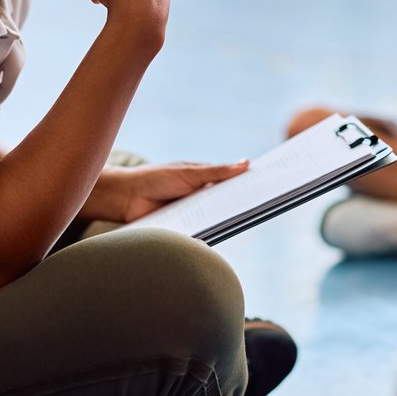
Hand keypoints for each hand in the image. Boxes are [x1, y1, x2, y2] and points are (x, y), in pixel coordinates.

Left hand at [83, 160, 248, 222]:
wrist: (126, 198)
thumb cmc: (156, 178)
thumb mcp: (189, 173)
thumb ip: (216, 172)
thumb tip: (246, 164)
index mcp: (206, 182)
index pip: (232, 184)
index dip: (249, 184)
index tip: (270, 182)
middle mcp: (203, 200)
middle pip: (228, 203)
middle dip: (244, 202)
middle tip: (263, 200)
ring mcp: (195, 216)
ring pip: (217, 219)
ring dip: (229, 217)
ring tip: (246, 214)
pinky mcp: (186, 230)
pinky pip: (203, 232)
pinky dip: (212, 229)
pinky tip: (222, 228)